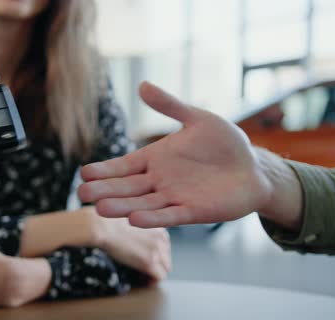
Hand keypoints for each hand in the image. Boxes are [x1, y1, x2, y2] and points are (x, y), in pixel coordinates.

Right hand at [22, 207, 171, 280]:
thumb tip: (123, 235)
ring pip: (165, 267)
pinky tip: (142, 281)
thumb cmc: (102, 220)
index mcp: (155, 223)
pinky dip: (152, 281)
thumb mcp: (122, 217)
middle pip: (167, 255)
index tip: (143, 256)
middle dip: (157, 263)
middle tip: (143, 270)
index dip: (155, 251)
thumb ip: (130, 226)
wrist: (97, 226)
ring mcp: (156, 249)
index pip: (163, 242)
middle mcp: (161, 235)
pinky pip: (159, 277)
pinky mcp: (149, 262)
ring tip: (141, 276)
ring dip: (154, 273)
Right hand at [78, 82, 302, 229]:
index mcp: (156, 159)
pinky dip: (152, 219)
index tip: (84, 173)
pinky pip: (169, 216)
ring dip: (122, 207)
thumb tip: (142, 84)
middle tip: (81, 194)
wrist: (253, 168)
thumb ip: (170, 105)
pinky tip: (134, 220)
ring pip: (142, 204)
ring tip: (100, 209)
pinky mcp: (193, 211)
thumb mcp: (197, 119)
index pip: (124, 166)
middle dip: (105, 191)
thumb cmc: (225, 143)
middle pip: (126, 188)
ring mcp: (174, 197)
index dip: (105, 170)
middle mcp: (159, 181)